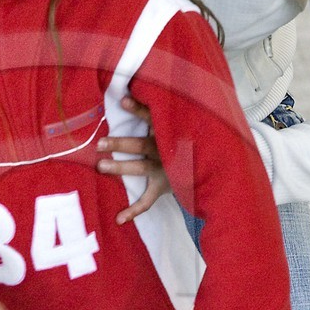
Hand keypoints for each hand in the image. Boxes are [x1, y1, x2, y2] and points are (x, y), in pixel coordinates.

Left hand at [97, 95, 170, 225]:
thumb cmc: (183, 136)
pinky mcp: (163, 187)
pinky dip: (134, 211)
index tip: (123, 100)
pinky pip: (147, 201)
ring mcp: (164, 170)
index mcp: (168, 132)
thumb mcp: (175, 120)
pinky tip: (118, 219)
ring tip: (101, 166)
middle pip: (142, 146)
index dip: (138, 110)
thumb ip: (156, 109)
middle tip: (100, 143)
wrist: (209, 162)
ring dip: (121, 167)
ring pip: (141, 169)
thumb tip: (129, 90)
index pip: (153, 117)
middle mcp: (166, 151)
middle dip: (121, 144)